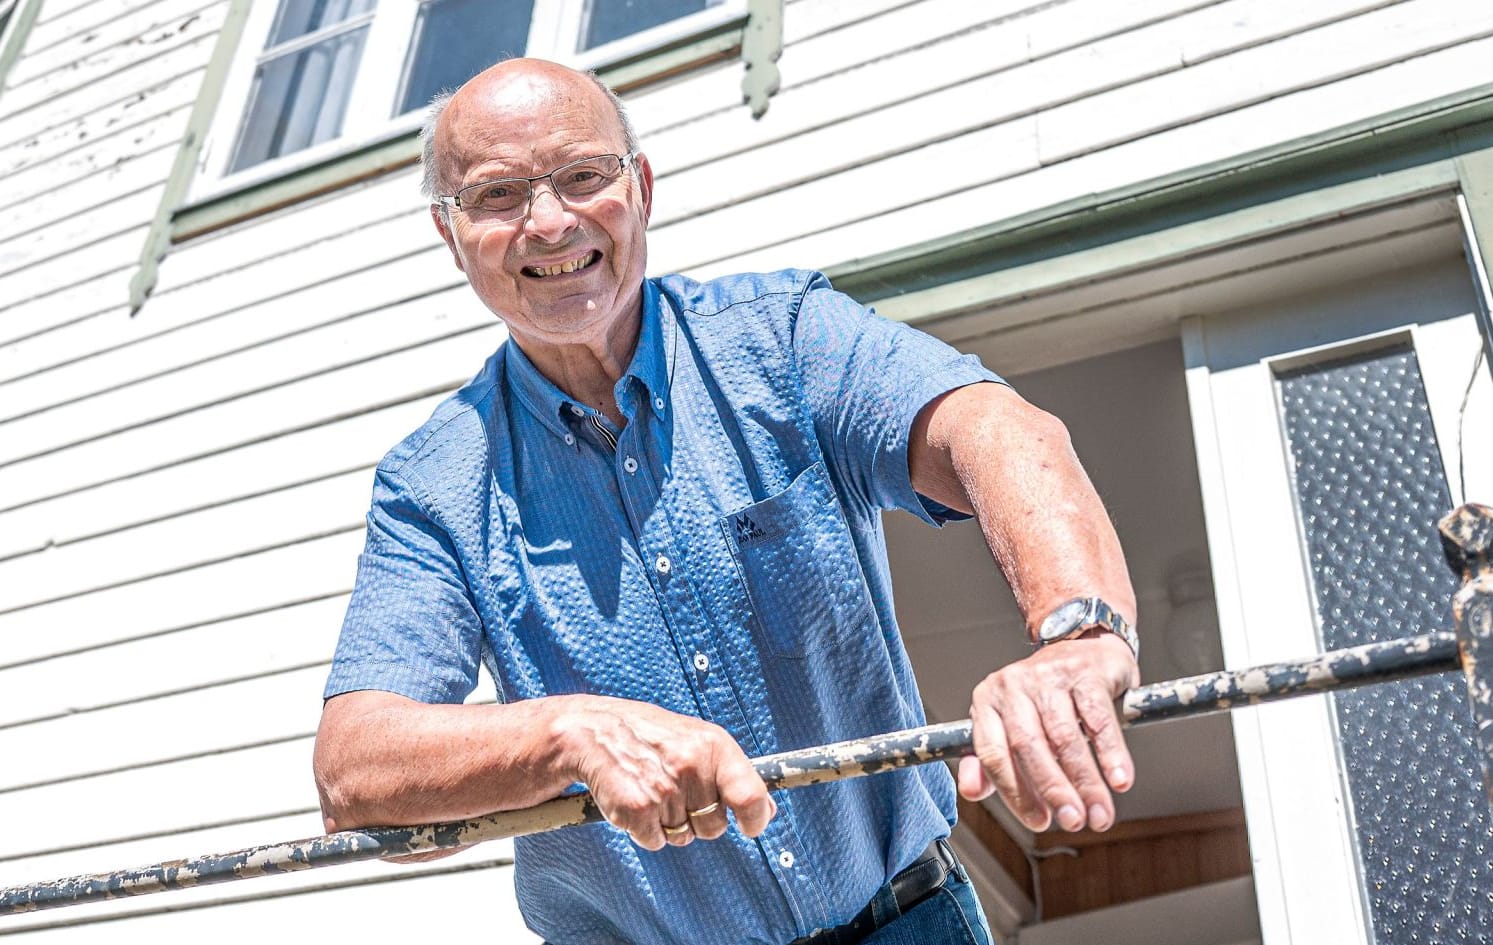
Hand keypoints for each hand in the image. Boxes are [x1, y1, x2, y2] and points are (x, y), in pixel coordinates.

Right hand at [557, 696, 775, 850]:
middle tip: (675, 790)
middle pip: (715, 827)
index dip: (756, 819)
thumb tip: (768, 810)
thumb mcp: (699, 742)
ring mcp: (664, 789)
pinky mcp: (637, 810)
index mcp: (713, 745)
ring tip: (652, 789)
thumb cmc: (653, 737)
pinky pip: (655, 841)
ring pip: (682, 837)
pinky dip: (644, 830)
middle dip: (698, 818)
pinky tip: (634, 799)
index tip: (751, 826)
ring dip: (668, 823)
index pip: (751, 796)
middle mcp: (691, 766)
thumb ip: (735, 775)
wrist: (595, 731)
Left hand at [958, 632, 1138, 832]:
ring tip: (1100, 815)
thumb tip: (972, 792)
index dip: (1014, 792)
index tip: (1039, 822)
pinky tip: (1120, 781)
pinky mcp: (1085, 672)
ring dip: (1086, 783)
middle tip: (1073, 823)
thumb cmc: (1043, 699)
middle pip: (1028, 747)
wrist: (1081, 647)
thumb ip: (989, 761)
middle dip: (1052, 790)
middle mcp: (1013, 686)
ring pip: (1065, 738)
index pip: (992, 753)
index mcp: (986, 702)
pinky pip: (1098, 719)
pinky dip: (1111, 754)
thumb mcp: (1010, 725)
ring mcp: (1048, 676)